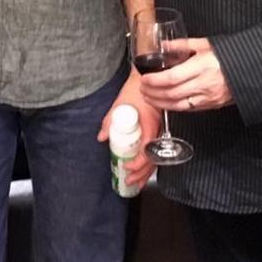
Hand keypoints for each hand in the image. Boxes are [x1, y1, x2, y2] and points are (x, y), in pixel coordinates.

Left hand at [98, 69, 159, 189]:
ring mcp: (159, 132)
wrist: (148, 78)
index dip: (137, 163)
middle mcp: (157, 132)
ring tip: (136, 183)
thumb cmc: (135, 89)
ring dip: (146, 173)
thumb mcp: (119, 104)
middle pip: (153, 160)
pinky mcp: (157, 131)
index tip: (126, 167)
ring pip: (156, 158)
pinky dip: (149, 164)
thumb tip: (102, 137)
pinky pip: (156, 152)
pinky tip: (143, 171)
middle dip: (141, 174)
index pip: (147, 152)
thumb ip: (110, 121)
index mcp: (150, 126)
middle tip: (129, 181)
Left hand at [140, 38, 233, 111]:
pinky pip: (189, 109)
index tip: (144, 79)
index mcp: (201, 67)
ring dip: (160, 103)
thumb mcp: (205, 44)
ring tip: (149, 97)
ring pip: (178, 105)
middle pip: (172, 93)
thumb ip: (182, 45)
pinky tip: (165, 103)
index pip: (171, 78)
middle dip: (153, 93)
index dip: (155, 81)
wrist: (252, 70)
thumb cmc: (230, 55)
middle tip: (142, 89)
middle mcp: (204, 84)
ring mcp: (208, 97)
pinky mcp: (212, 105)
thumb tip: (164, 45)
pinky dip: (174, 107)